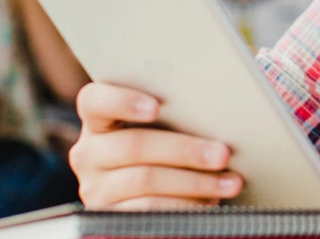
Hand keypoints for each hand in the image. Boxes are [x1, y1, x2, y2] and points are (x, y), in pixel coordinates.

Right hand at [70, 82, 243, 208]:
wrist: (155, 197)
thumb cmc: (167, 151)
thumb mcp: (163, 131)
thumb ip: (174, 116)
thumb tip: (216, 113)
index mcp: (99, 121)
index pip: (94, 101)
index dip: (122, 101)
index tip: (156, 108)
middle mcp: (89, 154)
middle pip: (134, 145)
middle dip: (185, 150)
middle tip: (223, 154)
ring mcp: (95, 188)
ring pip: (145, 180)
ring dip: (195, 182)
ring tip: (229, 182)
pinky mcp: (107, 218)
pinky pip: (148, 211)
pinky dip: (184, 206)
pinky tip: (209, 203)